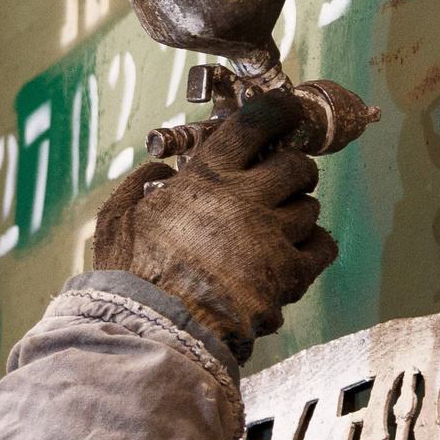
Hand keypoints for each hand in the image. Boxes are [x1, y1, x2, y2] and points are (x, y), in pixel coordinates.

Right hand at [89, 90, 338, 361]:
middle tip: (281, 179)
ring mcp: (272, 237)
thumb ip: (138, 185)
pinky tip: (299, 250)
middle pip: (297, 165)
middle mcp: (247, 199)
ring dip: (298, 210)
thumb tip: (159, 169)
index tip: (287, 111)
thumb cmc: (130, 276)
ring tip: (279, 223)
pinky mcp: (287, 275)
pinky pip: (323, 247)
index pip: (257, 124)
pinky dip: (316, 245)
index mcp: (207, 177)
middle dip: (293, 168)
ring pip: (310, 206)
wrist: (153, 328)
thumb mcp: (116, 218)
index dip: (279, 111)